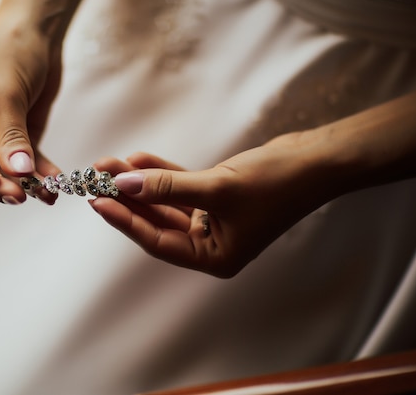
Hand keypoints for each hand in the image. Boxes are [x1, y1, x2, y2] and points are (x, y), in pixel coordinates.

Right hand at [0, 11, 61, 204]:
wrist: (36, 32)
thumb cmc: (7, 51)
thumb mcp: (5, 92)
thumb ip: (10, 135)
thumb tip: (17, 174)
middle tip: (21, 194)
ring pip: (4, 176)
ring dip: (24, 186)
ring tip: (48, 192)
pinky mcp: (22, 138)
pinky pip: (29, 165)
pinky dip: (42, 175)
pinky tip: (57, 181)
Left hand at [91, 136, 336, 277]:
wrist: (318, 160)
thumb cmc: (276, 184)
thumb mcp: (217, 187)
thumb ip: (168, 187)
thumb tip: (125, 184)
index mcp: (215, 257)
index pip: (158, 242)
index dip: (126, 221)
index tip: (98, 202)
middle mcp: (212, 242)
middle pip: (157, 221)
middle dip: (127, 198)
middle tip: (97, 179)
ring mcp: (214, 218)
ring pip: (165, 201)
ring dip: (140, 182)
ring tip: (110, 163)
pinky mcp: (217, 194)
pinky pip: (180, 185)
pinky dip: (161, 172)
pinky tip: (137, 158)